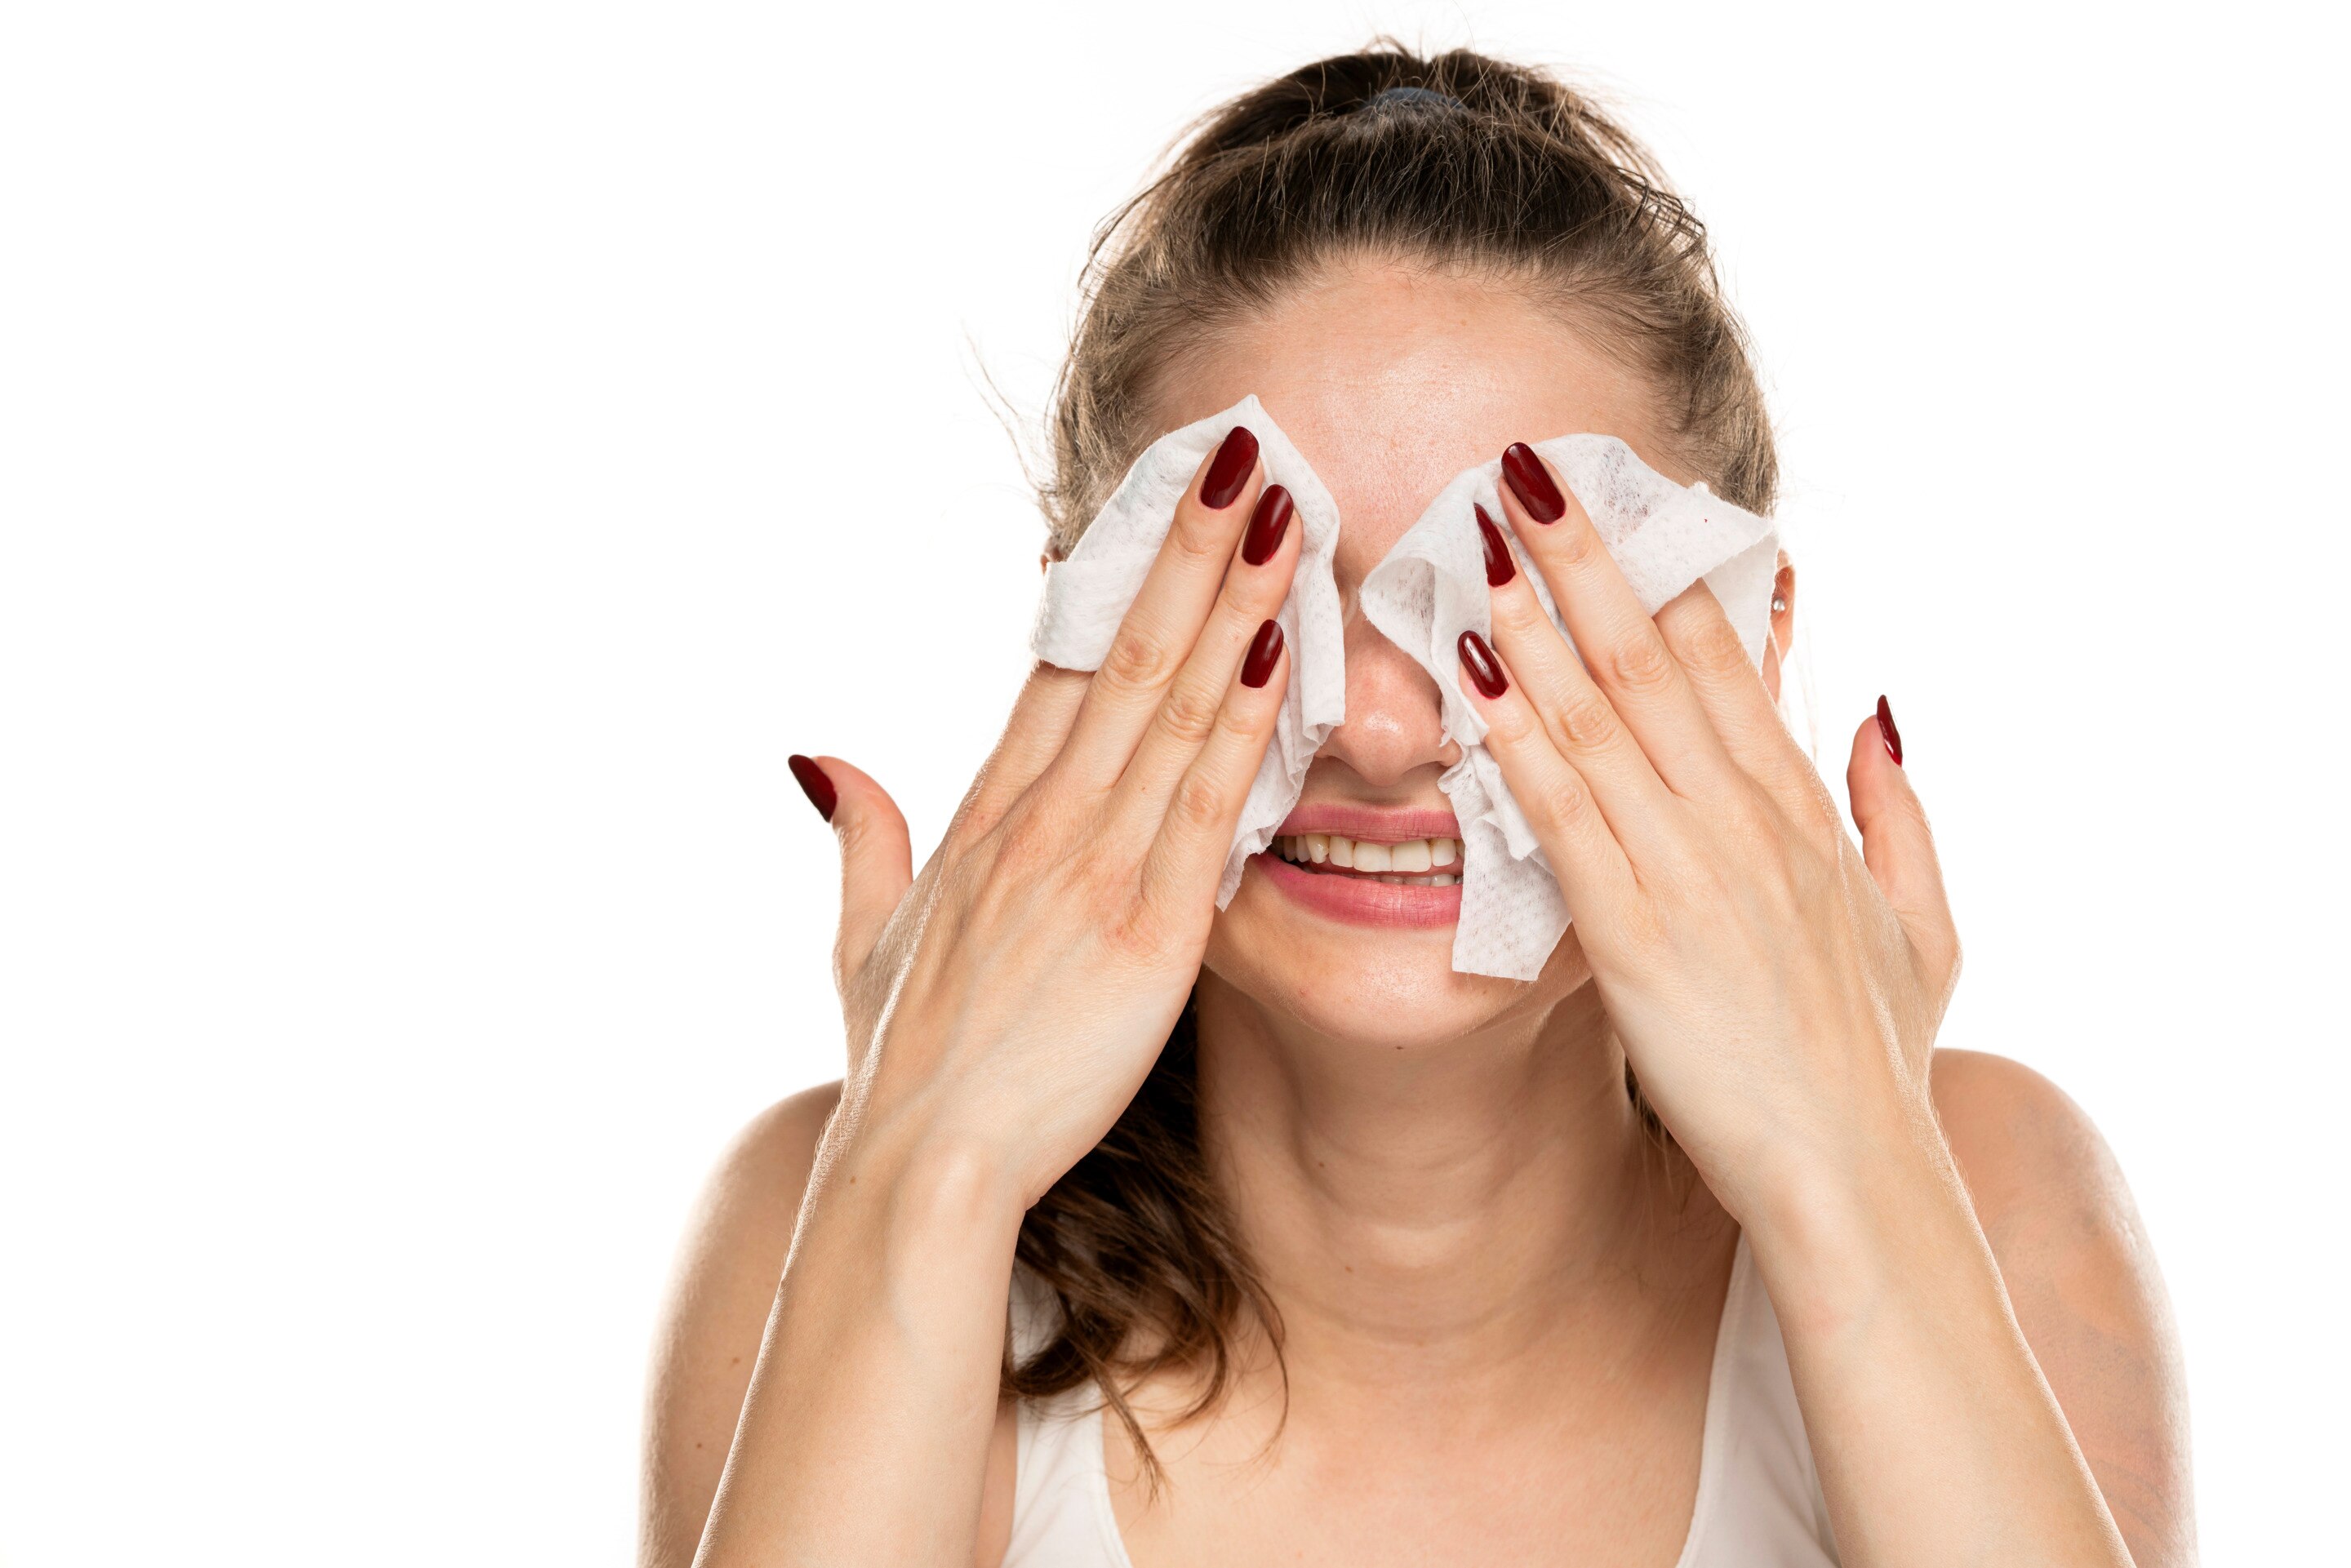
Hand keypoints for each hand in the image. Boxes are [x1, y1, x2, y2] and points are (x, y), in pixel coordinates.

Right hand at [799, 431, 1298, 1203]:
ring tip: (1281, 514)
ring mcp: (1090, 870)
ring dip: (1231, 605)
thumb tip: (824, 758)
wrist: (920, 1170)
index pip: (1059, 671)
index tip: (1159, 505)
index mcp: (981, 821)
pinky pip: (1205, 806)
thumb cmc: (902, 1069)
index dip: (1115, 582)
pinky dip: (1243, 724)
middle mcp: (1037, 824)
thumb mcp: (860, 943)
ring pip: (1172, 710)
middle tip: (1241, 454)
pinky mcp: (1146, 933)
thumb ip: (861, 839)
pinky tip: (1282, 653)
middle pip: (1125, 659)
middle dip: (1187, 551)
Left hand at [1461, 450, 1961, 1223]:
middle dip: (1583, 556)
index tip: (1615, 499)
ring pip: (1601, 715)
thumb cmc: (1879, 1062)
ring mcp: (1693, 870)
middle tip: (1521, 470)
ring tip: (1479, 539)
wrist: (1858, 1175)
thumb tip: (1875, 707)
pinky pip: (1564, 813)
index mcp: (1803, 810)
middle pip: (1654, 656)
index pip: (1727, 659)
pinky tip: (1470, 676)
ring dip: (1534, 620)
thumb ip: (1896, 810)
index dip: (1664, 570)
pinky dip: (1516, 737)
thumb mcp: (1926, 925)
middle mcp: (1747, 819)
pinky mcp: (1636, 935)